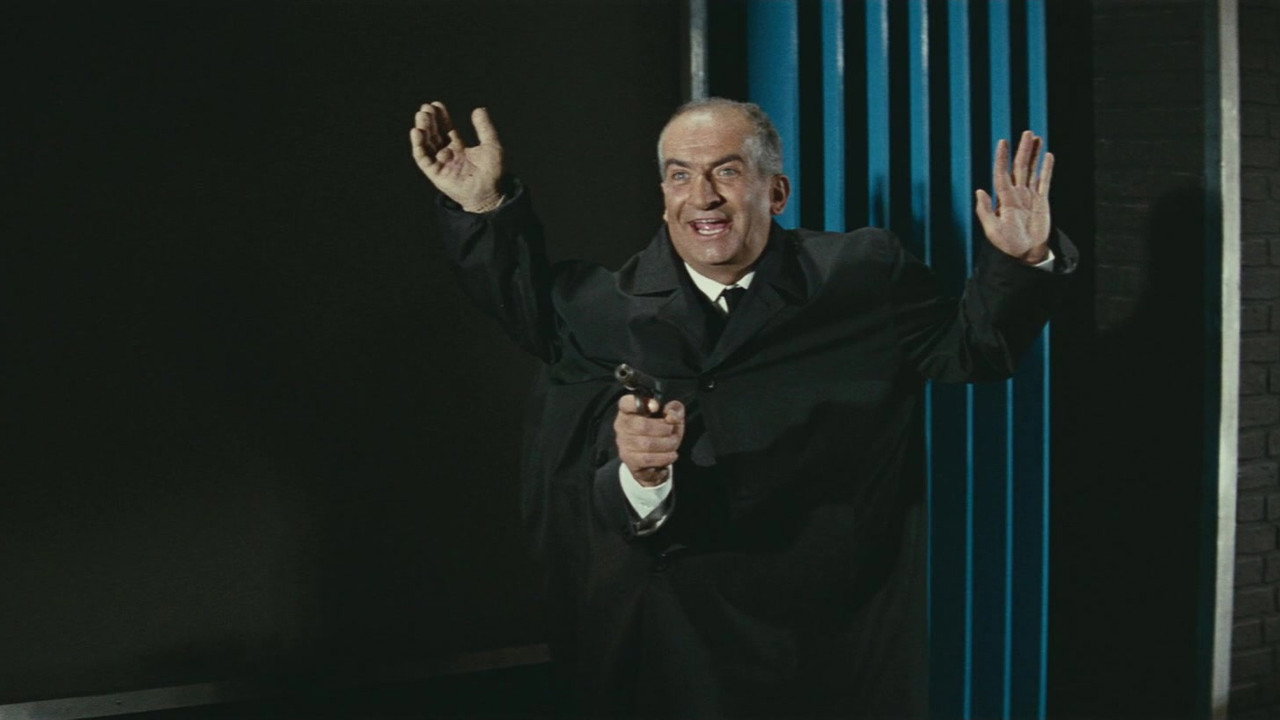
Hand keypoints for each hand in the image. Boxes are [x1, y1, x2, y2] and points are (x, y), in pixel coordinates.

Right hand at [410, 101, 504, 211]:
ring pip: (426, 144)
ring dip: (423, 129)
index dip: (441, 117)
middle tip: (426, 107)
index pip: (446, 129)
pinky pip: (423, 158)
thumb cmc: (493, 172)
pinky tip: (417, 132)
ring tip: (422, 116)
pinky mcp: (435, 174)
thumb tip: (479, 109)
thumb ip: (485, 128)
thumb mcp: (492, 145)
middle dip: (429, 121)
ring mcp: (440, 164)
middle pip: (434, 135)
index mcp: (459, 148)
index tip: (437, 104)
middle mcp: (447, 155)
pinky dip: (418, 145)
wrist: (490, 194)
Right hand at [614, 395, 684, 486]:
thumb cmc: (660, 431)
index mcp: (629, 410)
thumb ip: (674, 409)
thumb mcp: (670, 416)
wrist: (654, 457)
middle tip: (672, 430)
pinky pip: (647, 459)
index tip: (656, 406)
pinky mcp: (629, 460)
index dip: (637, 403)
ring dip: (667, 444)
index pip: (625, 403)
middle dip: (664, 429)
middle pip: (643, 425)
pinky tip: (671, 455)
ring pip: (647, 444)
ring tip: (674, 443)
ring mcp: (624, 444)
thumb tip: (671, 415)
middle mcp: (622, 426)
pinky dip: (663, 457)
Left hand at [975, 130, 1054, 263]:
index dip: (1002, 158)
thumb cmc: (1008, 244)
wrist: (1026, 254)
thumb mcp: (992, 230)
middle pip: (1020, 167)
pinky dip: (1047, 169)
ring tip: (1037, 138)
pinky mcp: (1042, 201)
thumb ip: (985, 211)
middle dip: (1023, 150)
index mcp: (1004, 199)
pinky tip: (1048, 156)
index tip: (1003, 142)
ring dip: (1034, 154)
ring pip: (1032, 170)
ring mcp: (1030, 196)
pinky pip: (1045, 181)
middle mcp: (1017, 194)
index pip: (1002, 173)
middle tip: (1026, 133)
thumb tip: (979, 190)